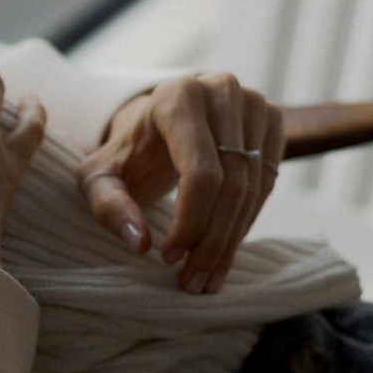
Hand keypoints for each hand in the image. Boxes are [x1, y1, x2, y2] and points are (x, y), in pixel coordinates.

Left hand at [77, 73, 283, 293]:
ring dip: (231, 240)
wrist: (157, 127)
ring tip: (207, 277)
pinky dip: (246, 222)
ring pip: (253, 188)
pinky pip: (267, 183)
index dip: (191, 222)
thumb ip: (109, 206)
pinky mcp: (273, 121)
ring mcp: (253, 103)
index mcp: (177, 97)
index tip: (170, 257)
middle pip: (231, 184)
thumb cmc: (127, 155)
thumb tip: (140, 243)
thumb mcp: (99, 178)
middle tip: (193, 281)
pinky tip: (223, 249)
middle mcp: (220, 91)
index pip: (201, 173)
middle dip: (212, 241)